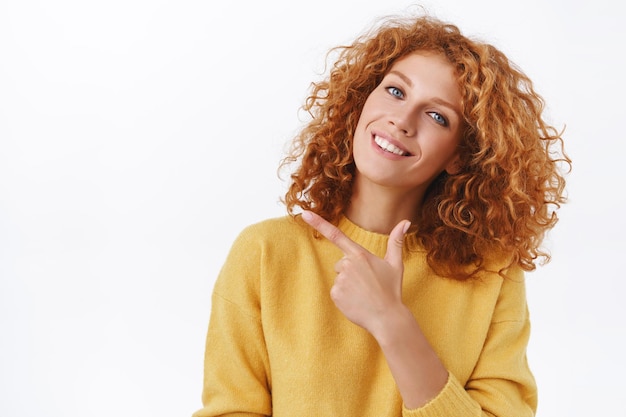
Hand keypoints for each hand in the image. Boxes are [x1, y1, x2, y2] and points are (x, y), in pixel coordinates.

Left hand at [301, 211, 410, 337]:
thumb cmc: (391, 290)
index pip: (336, 235)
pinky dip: (344, 296)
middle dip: (351, 271)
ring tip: (363, 294)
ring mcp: (340, 280)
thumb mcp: (395, 264)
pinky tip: (356, 301)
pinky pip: (335, 291)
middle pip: (341, 263)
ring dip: (348, 284)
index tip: (304, 214)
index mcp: (360, 254)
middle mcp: (347, 264)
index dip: (318, 223)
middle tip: (367, 283)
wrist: (387, 318)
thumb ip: (396, 241)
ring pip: (339, 277)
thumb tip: (406, 221)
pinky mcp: (335, 294)